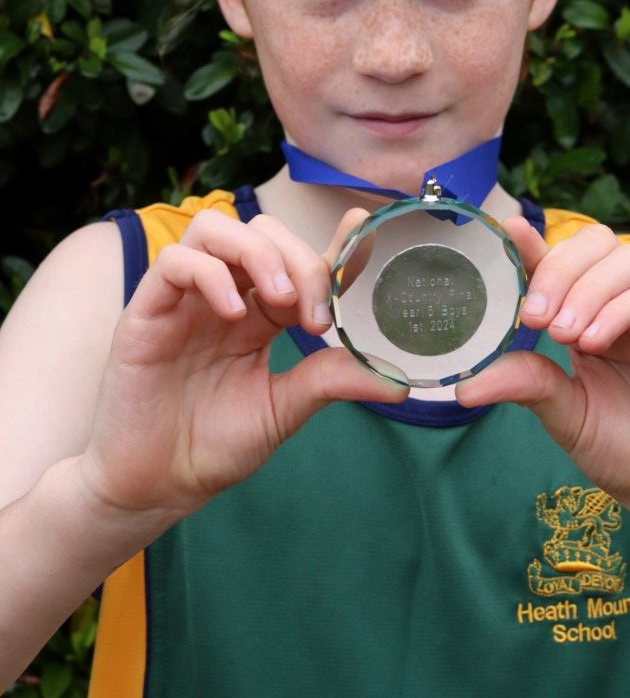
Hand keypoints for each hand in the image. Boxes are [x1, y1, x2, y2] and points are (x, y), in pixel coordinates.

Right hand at [78, 208, 404, 524]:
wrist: (157, 485)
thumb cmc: (214, 444)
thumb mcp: (285, 408)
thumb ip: (331, 381)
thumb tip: (398, 383)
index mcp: (258, 312)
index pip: (296, 258)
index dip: (332, 243)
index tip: (362, 233)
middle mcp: (223, 294)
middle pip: (261, 231)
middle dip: (299, 259)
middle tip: (315, 316)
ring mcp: (184, 299)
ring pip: (216, 228)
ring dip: (258, 253)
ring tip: (280, 303)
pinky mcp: (147, 310)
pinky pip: (175, 262)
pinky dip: (211, 275)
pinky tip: (234, 313)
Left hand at [456, 217, 629, 542]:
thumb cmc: (626, 451)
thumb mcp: (564, 414)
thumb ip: (526, 384)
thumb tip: (465, 385)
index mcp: (590, 314)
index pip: (561, 261)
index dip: (534, 244)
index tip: (508, 233)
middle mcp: (626, 303)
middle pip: (594, 244)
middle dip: (556, 269)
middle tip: (534, 317)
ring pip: (626, 259)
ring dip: (586, 290)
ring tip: (566, 337)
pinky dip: (618, 309)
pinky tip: (595, 344)